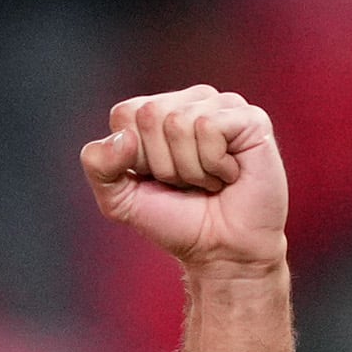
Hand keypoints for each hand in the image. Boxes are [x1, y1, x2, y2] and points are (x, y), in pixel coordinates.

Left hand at [84, 88, 288, 275]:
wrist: (222, 251)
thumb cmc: (177, 221)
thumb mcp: (120, 200)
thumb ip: (99, 167)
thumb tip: (122, 138)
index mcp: (157, 111)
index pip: (124, 115)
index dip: (135, 158)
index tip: (158, 178)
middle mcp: (190, 100)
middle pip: (150, 116)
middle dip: (163, 164)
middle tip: (187, 182)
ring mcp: (222, 105)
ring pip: (178, 123)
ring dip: (190, 169)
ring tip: (209, 180)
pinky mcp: (251, 118)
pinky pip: (209, 128)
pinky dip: (213, 164)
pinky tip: (230, 174)